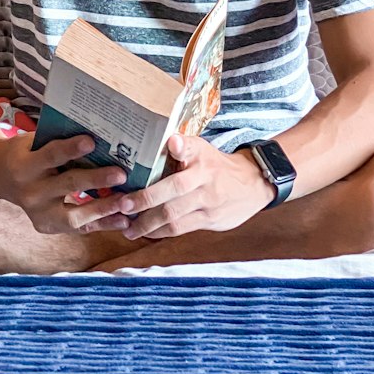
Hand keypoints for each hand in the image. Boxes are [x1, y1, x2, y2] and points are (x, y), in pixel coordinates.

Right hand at [0, 132, 133, 235]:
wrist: (0, 176)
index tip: (92, 141)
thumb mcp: (35, 141)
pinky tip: (122, 220)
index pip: (51, 155)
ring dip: (102, 209)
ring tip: (127, 203)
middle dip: (96, 180)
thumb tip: (100, 135)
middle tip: (121, 174)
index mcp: (25, 165)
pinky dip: (101, 224)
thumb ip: (59, 141)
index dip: (71, 149)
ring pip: (73, 216)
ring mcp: (38, 214)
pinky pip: (77, 228)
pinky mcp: (46, 227)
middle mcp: (30, 192)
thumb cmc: (27, 151)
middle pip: (67, 185)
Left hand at [83, 134, 273, 241]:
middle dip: (144, 201)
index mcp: (201, 159)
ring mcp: (208, 202)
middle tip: (122, 206)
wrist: (252, 184)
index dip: (178, 149)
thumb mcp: (204, 149)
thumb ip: (183, 147)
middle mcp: (205, 180)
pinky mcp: (210, 220)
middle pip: (172, 192)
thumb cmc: (217, 165)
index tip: (166, 146)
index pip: (187, 150)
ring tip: (128, 229)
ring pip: (174, 216)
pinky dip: (161, 232)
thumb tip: (170, 140)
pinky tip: (147, 233)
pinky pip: (181, 229)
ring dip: (148, 224)